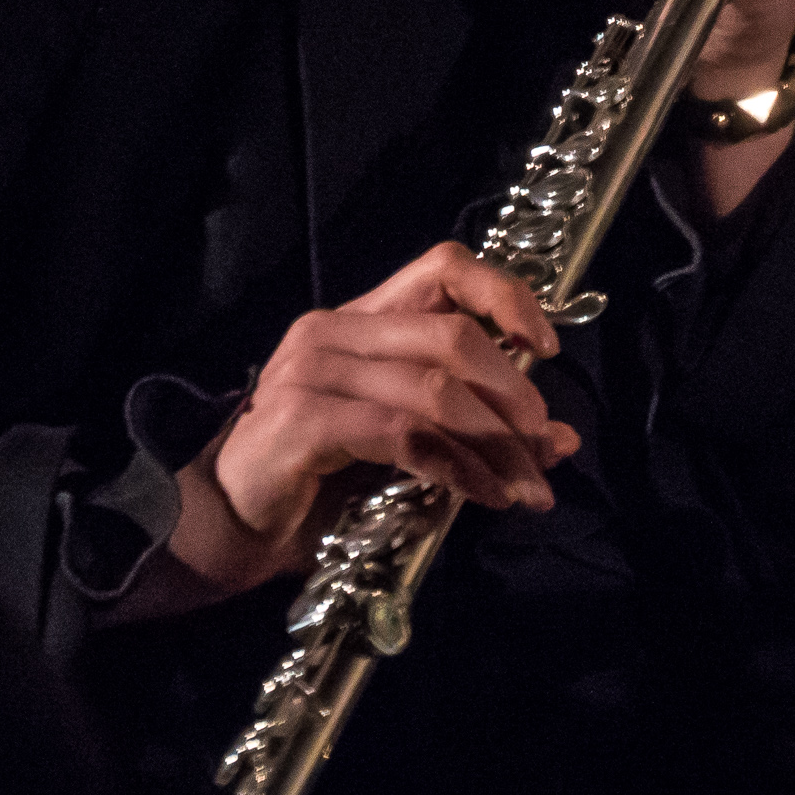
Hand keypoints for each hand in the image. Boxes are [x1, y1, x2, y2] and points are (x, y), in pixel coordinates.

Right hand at [171, 243, 581, 595]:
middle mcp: (334, 329)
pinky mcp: (303, 418)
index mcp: (361, 318)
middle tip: (544, 444)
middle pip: (451, 333)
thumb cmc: (318, 484)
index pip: (443, 267)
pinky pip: (402, 434)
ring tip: (527, 486)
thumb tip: (562, 439)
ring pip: (433, 387)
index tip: (547, 348)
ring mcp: (313, 370)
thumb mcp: (411, 449)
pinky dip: (457, 467)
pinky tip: (483, 495)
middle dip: (514, 392)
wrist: (232, 527)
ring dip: (495, 442)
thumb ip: (477, 434)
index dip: (505, 295)